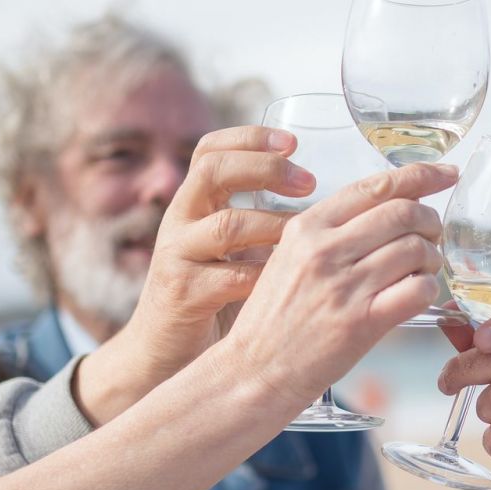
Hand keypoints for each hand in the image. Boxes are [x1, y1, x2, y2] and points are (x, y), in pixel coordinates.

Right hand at [128, 126, 311, 381]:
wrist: (164, 351)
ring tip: (307, 234)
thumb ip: (260, 221)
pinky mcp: (183, 294)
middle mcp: (180, 221)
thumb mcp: (231, 249)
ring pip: (225, 225)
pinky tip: (291, 279)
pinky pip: (228, 277)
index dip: (250, 138)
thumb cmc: (213, 295)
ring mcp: (177, 256)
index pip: (211, 149)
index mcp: (194, 203)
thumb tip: (326, 200)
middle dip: (265, 169)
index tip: (293, 141)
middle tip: (308, 182)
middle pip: (213, 171)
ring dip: (274, 225)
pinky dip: (265, 276)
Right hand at [226, 162, 457, 403]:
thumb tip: (383, 213)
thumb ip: (329, 233)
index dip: (420, 175)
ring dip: (432, 258)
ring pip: (416, 249)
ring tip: (424, 270)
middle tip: (433, 236)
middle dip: (431, 221)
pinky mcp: (362, 322)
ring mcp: (344, 286)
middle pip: (403, 213)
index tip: (444, 174)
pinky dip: (429, 288)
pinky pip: (417, 289)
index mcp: (307, 227)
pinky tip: (418, 294)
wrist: (254, 370)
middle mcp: (325, 250)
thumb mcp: (288, 259)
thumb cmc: (272, 321)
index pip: (375, 186)